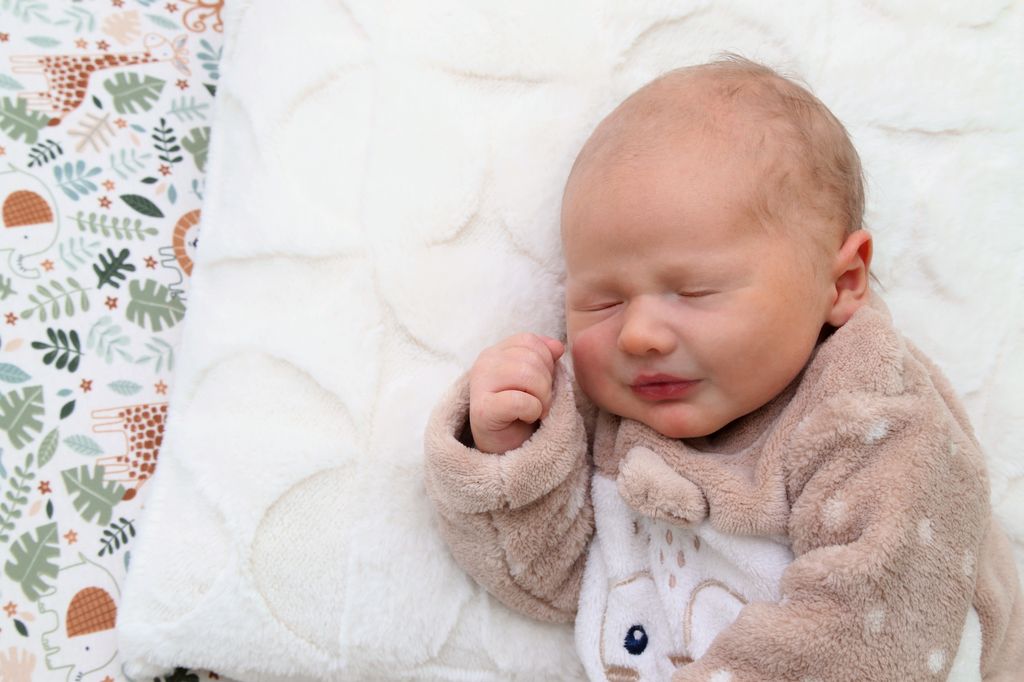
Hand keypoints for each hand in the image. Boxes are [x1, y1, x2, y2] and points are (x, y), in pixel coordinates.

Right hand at [469, 333, 564, 453]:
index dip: (545, 361)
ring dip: (542, 398)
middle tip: (540, 402)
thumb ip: (544, 358)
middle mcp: (484, 363)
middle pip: (531, 358)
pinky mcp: (482, 410)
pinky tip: (525, 418)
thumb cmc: (521, 412)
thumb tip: (557, 346)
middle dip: (547, 383)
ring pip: (528, 376)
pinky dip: (533, 412)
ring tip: (535, 410)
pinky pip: (521, 401)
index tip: (541, 383)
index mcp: (495, 352)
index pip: (529, 341)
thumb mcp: (535, 379)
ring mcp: (479, 385)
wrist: (506, 448)